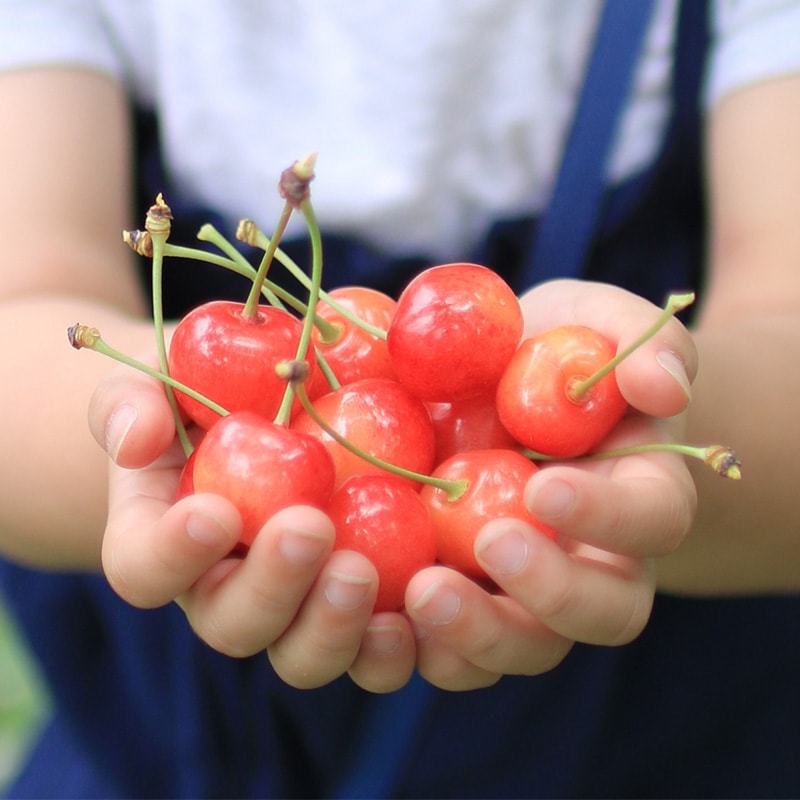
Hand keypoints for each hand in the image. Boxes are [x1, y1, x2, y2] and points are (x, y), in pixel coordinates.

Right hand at [88, 355, 416, 692]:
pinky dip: (393, 645)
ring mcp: (294, 605)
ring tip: (362, 572)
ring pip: (302, 654)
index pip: (145, 570)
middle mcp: (225, 588)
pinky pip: (370, 652)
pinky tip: (421, 604)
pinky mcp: (353, 605)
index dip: (173, 555)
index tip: (217, 512)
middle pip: (233, 624)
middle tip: (309, 529)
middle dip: (271, 588)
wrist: (263, 410)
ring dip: (331, 627)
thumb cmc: (201, 395)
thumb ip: (130, 404)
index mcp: (165, 541)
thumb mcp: (156, 382)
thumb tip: (138, 440)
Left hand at [403, 279, 698, 689]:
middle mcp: (594, 560)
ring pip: (525, 647)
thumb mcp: (602, 324)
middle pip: (599, 612)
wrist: (504, 386)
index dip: (608, 514)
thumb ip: (646, 346)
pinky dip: (416, 645)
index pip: (650, 520)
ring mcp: (526, 590)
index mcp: (639, 495)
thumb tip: (661, 385)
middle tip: (490, 544)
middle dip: (550, 592)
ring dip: (478, 636)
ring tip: (421, 594)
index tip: (542, 485)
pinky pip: (451, 647)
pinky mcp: (464, 594)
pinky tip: (376, 612)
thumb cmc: (558, 352)